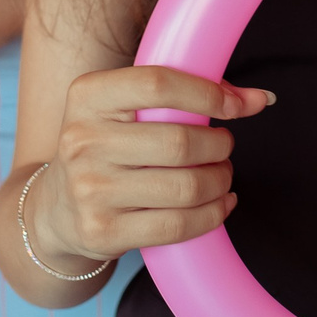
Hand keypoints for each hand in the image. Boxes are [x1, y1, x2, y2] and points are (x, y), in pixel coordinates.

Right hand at [26, 67, 273, 268]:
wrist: (55, 209)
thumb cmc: (107, 147)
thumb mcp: (125, 109)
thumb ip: (186, 94)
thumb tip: (260, 98)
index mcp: (87, 96)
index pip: (158, 84)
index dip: (208, 94)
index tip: (237, 107)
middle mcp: (81, 141)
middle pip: (179, 142)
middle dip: (220, 146)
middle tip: (223, 148)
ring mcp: (89, 190)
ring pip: (185, 186)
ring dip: (220, 181)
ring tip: (221, 176)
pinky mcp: (102, 232)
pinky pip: (177, 225)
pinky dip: (212, 214)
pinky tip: (219, 203)